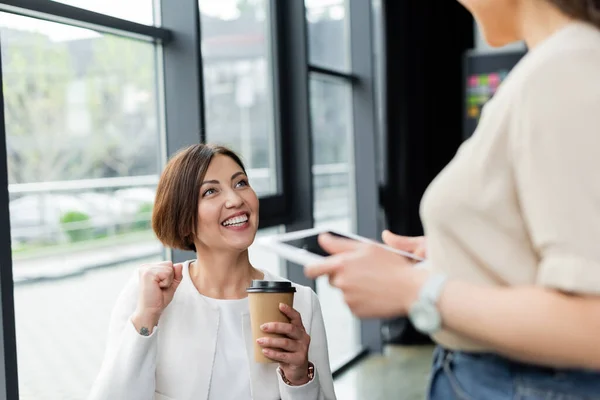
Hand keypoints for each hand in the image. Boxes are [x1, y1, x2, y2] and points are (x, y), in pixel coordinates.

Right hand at [132, 261, 182, 330]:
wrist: (149, 311)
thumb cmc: (158, 300)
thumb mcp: (171, 285)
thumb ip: (176, 275)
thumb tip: (179, 265)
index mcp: (149, 268)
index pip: (169, 264)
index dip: (170, 277)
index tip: (160, 286)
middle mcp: (146, 266)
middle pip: (169, 264)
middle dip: (169, 278)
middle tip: (159, 288)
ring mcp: (146, 268)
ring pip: (169, 268)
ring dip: (168, 281)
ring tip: (158, 288)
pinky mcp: (148, 273)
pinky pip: (167, 273)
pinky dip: (166, 282)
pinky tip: (157, 288)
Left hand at [257, 303, 310, 385]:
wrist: (298, 370)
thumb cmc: (289, 352)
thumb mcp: (287, 340)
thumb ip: (280, 333)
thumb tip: (260, 325)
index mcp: (300, 330)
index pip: (296, 317)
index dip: (289, 311)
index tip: (279, 305)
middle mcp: (303, 337)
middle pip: (290, 328)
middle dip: (275, 326)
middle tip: (263, 327)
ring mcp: (302, 349)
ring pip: (285, 342)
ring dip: (271, 341)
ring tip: (260, 341)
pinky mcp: (298, 359)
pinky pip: (284, 356)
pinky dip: (273, 353)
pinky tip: (265, 351)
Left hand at [304, 233, 430, 317]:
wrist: (410, 290)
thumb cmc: (392, 266)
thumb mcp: (367, 247)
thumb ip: (339, 244)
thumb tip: (323, 239)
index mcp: (342, 265)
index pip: (312, 269)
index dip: (312, 267)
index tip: (314, 267)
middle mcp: (342, 283)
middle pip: (331, 279)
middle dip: (341, 275)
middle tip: (361, 271)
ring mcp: (348, 299)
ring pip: (343, 291)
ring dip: (353, 287)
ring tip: (372, 282)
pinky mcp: (356, 312)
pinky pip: (352, 304)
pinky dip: (360, 299)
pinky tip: (374, 293)